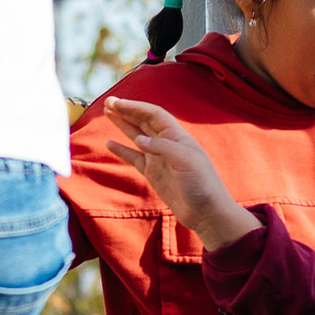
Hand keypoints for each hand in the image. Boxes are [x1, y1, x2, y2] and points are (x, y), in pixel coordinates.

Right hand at [106, 100, 256, 247]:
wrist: (206, 212)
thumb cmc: (202, 184)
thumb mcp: (186, 161)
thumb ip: (162, 147)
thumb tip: (139, 139)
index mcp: (177, 136)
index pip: (153, 115)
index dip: (135, 107)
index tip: (118, 103)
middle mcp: (167, 144)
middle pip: (143, 122)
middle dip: (126, 111)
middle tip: (108, 102)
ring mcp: (159, 159)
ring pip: (137, 136)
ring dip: (123, 124)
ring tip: (108, 114)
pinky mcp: (153, 174)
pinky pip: (134, 158)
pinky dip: (122, 150)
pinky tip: (110, 143)